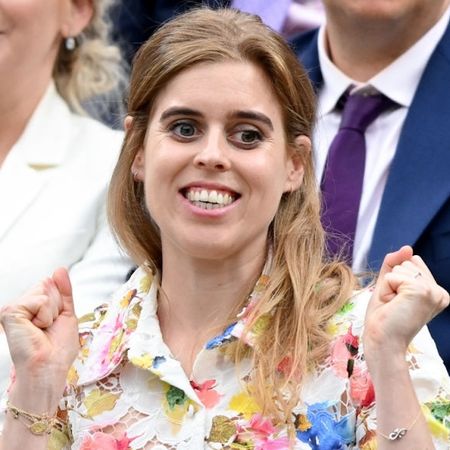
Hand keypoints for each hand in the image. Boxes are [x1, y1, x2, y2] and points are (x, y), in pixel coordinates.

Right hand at [0, 268, 79, 389]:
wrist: (49, 367)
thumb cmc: (58, 347)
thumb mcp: (66, 313)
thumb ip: (64, 290)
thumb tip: (60, 268)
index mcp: (32, 304)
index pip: (51, 282)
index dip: (61, 301)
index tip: (55, 322)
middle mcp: (20, 304)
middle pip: (48, 283)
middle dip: (57, 305)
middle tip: (48, 327)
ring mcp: (13, 308)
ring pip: (45, 290)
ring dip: (52, 311)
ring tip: (42, 329)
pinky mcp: (10, 312)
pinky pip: (40, 300)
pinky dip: (46, 315)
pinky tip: (36, 329)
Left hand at [364, 246, 448, 357]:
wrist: (382, 342)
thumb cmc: (384, 318)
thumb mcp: (388, 285)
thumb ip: (395, 264)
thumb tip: (408, 247)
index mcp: (436, 292)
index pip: (412, 262)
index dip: (395, 278)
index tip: (398, 301)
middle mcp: (440, 292)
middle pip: (406, 262)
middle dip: (391, 281)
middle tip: (394, 304)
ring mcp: (432, 291)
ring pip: (400, 266)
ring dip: (388, 285)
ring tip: (393, 306)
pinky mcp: (421, 291)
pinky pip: (393, 275)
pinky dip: (385, 288)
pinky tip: (392, 305)